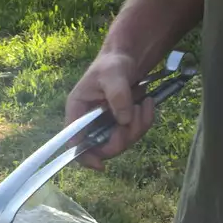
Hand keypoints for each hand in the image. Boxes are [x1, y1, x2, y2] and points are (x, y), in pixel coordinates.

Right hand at [64, 51, 153, 170]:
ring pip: (122, 142)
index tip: (101, 164)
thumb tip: (123, 121)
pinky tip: (148, 103)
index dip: (85, 157)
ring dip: (137, 126)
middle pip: (102, 147)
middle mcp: (90, 123)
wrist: (127, 58)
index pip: (74, 143)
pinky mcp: (122, 124)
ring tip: (144, 103)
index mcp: (78, 111)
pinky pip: (135, 133)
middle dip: (122, 137)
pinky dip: (145, 120)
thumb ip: (117, 95)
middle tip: (135, 116)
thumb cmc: (112, 63)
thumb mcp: (113, 73)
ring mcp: (107, 125)